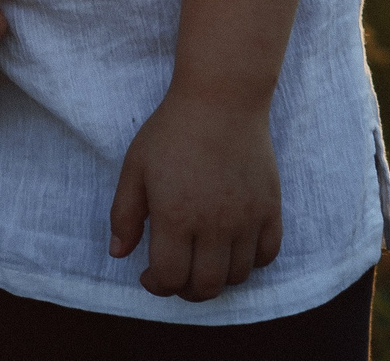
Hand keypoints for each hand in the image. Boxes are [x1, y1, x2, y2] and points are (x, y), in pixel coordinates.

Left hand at [107, 91, 282, 300]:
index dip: (157, 286)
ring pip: (238, 276)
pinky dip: (251, 262)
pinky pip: (267, 254)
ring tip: (203, 261)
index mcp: (176, 217)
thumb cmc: (173, 130)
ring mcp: (247, 219)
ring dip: (218, 278)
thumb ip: (124, 214)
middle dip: (186, 291)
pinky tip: (233, 248)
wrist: (222, 99)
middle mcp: (214, 225)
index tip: (149, 274)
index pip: (170, 278)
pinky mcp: (270, 208)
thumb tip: (119, 253)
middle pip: (206, 286)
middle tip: (176, 275)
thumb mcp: (135, 167)